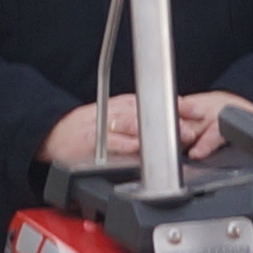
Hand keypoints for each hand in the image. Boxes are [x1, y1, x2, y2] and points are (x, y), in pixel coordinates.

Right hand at [37, 93, 242, 167]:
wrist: (52, 134)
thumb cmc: (84, 127)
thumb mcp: (114, 115)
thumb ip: (139, 118)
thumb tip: (171, 123)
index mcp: (124, 105)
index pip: (156, 102)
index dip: (179, 107)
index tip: (199, 112)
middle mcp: (117, 113)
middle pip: (149, 112)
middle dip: (172, 120)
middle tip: (193, 128)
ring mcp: (105, 128)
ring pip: (134, 125)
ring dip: (157, 133)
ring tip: (172, 140)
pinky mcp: (93, 144)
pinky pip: (113, 144)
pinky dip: (128, 146)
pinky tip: (141, 151)